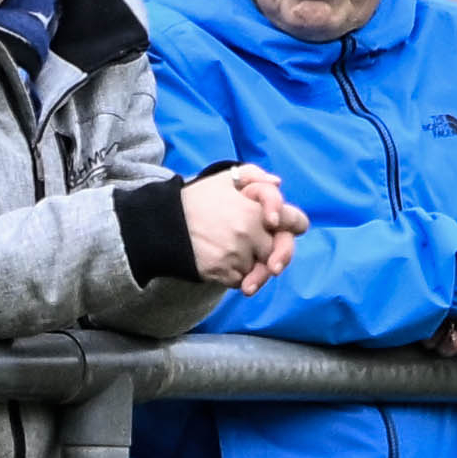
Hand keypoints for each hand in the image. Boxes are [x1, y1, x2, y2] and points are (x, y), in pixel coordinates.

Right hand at [183, 164, 307, 292]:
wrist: (160, 226)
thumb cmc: (195, 201)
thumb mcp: (223, 180)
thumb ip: (254, 176)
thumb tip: (278, 183)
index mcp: (255, 210)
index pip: (296, 221)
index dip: (292, 224)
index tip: (278, 226)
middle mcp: (249, 233)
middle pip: (279, 251)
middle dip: (274, 253)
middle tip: (262, 253)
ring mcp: (236, 254)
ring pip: (260, 268)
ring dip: (252, 265)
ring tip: (232, 252)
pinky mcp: (222, 272)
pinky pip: (242, 281)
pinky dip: (237, 277)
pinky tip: (223, 263)